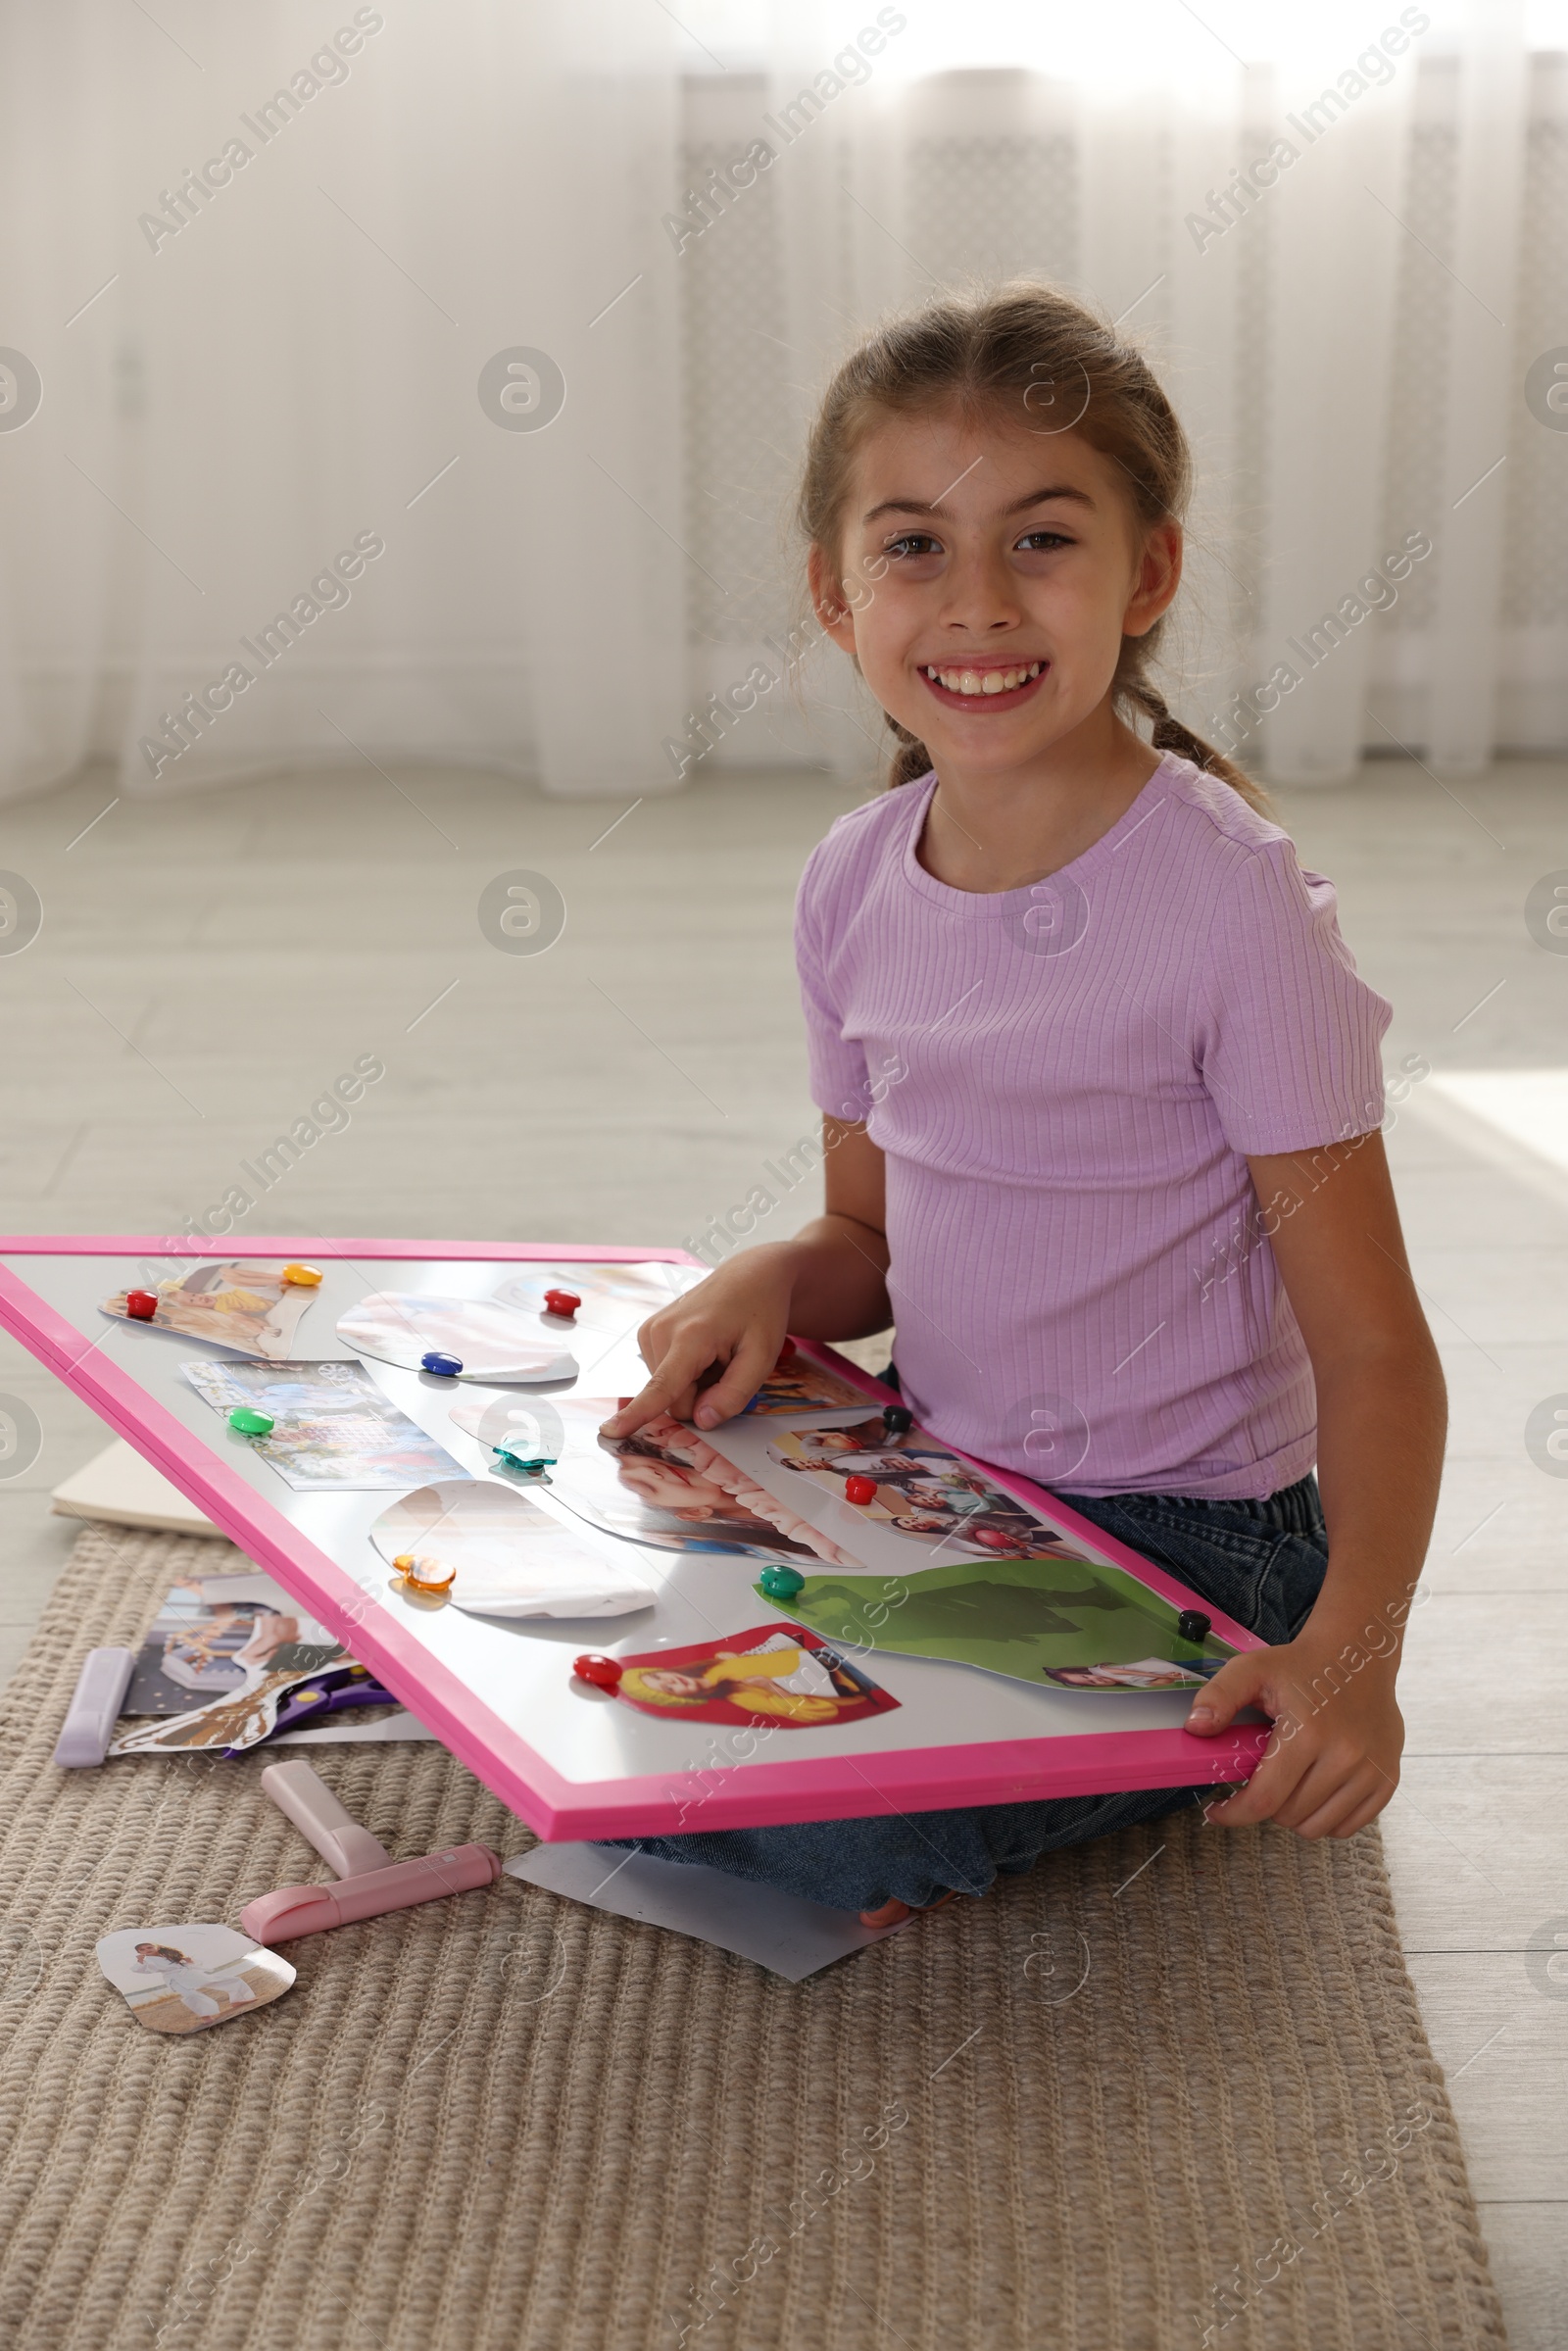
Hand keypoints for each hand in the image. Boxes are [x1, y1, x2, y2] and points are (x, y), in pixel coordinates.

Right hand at [600, 1249, 794, 1438]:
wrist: (748, 1277)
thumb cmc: (759, 1314)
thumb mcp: (762, 1357)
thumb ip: (734, 1394)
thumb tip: (701, 1421)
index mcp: (691, 1336)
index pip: (662, 1386)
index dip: (637, 1414)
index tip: (609, 1432)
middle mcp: (661, 1331)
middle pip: (673, 1398)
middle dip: (701, 1396)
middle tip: (726, 1365)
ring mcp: (650, 1330)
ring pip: (667, 1389)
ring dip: (694, 1383)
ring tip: (716, 1354)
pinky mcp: (647, 1334)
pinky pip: (663, 1375)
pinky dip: (685, 1372)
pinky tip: (702, 1351)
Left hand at [1185, 1635, 1403, 1838]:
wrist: (1359, 1654)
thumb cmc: (1301, 1665)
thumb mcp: (1252, 1669)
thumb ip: (1219, 1696)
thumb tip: (1196, 1728)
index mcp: (1309, 1732)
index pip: (1265, 1799)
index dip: (1234, 1813)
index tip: (1218, 1811)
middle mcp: (1346, 1756)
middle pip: (1289, 1816)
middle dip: (1266, 1804)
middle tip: (1261, 1778)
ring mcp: (1371, 1771)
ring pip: (1318, 1828)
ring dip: (1295, 1814)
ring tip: (1288, 1783)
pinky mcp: (1387, 1780)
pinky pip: (1349, 1826)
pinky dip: (1326, 1818)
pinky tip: (1314, 1790)